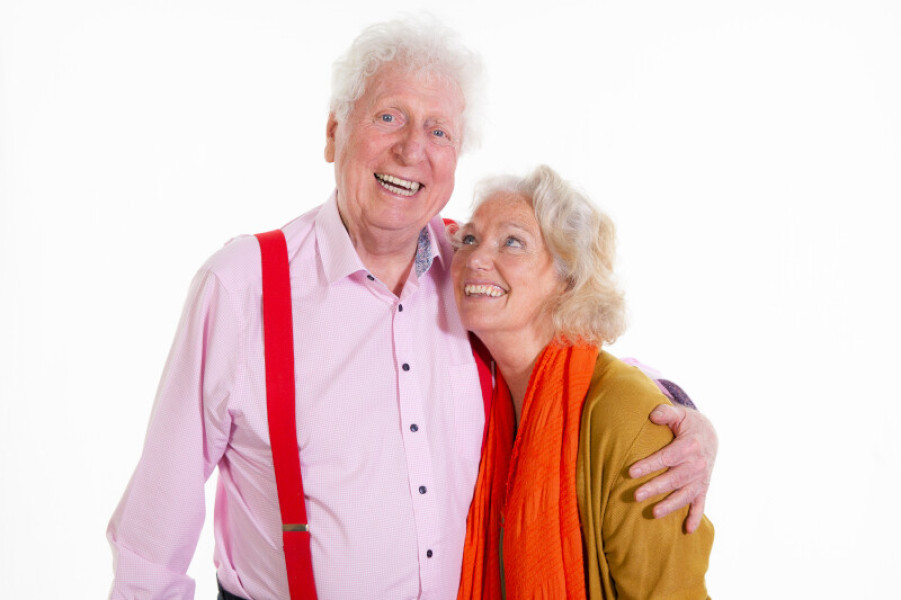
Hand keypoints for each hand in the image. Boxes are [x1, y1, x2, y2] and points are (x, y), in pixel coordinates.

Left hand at [628, 403, 716, 532]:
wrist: (710, 435)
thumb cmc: (687, 424)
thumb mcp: (679, 414)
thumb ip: (665, 412)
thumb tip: (653, 415)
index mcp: (690, 445)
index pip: (666, 457)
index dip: (649, 465)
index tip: (630, 472)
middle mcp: (697, 464)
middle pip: (674, 479)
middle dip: (655, 488)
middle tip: (635, 496)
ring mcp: (701, 478)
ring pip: (685, 494)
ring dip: (671, 505)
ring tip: (654, 513)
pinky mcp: (703, 487)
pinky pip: (701, 504)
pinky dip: (696, 517)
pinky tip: (688, 530)